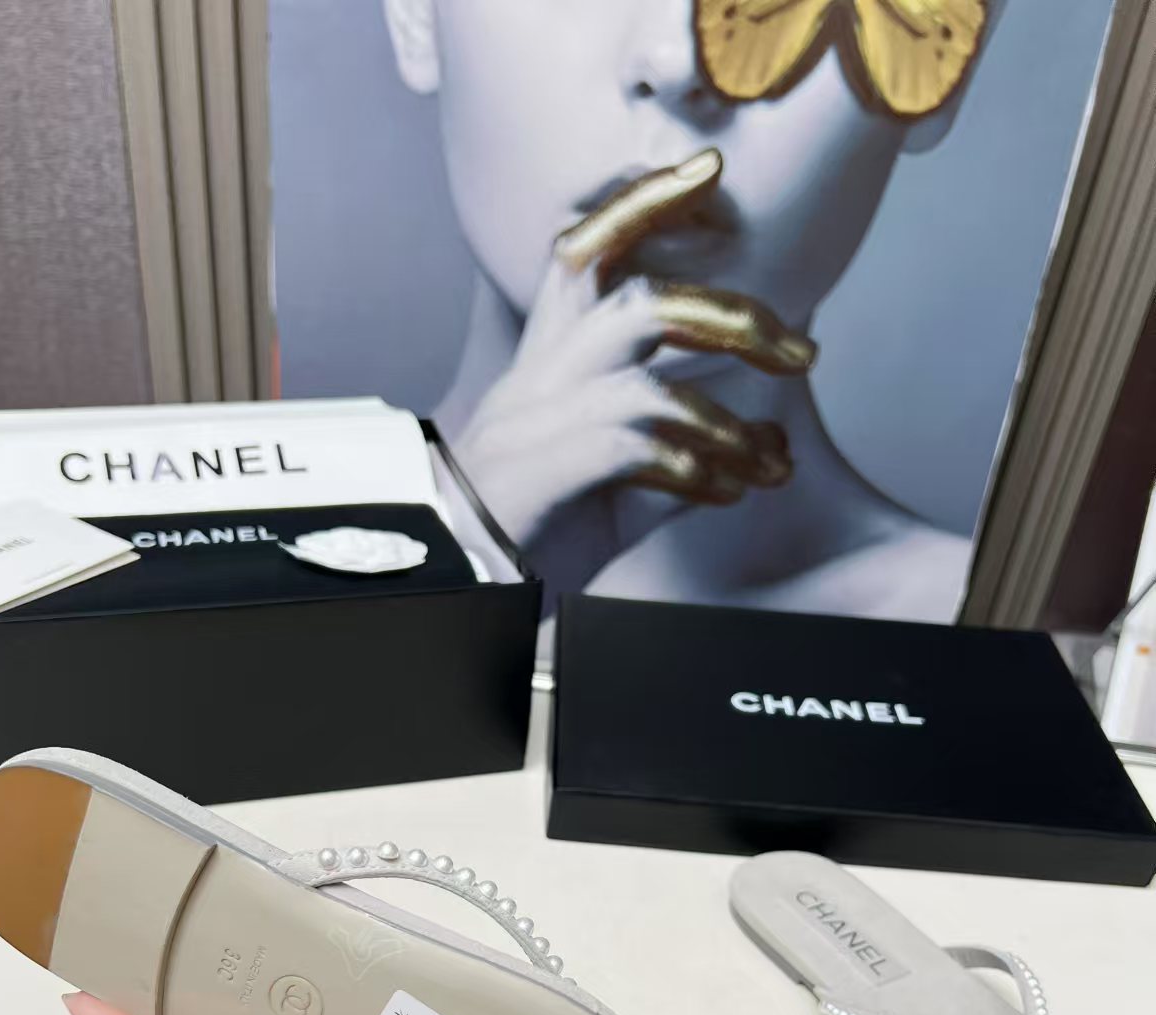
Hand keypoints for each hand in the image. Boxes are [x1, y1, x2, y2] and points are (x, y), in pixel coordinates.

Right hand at [453, 147, 815, 547]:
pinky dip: (694, 470)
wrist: (462, 591)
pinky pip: (632, 446)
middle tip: (800, 354)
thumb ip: (679, 458)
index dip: (640, 205)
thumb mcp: (618, 494)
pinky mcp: (541, 475)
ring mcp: (533, 426)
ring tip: (763, 460)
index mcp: (545, 368)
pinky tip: (723, 494)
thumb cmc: (533, 536)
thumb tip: (762, 444)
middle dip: (734, 320)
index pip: (582, 256)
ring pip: (643, 379)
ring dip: (724, 421)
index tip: (706, 175)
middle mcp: (535, 383)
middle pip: (637, 304)